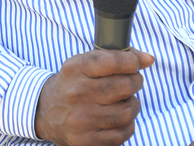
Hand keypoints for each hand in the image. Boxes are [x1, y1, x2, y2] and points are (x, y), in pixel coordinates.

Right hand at [34, 48, 154, 145]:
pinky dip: (127, 124)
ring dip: (132, 104)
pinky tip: (117, 118)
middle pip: (125, 86)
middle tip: (132, 82)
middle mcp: (77, 93)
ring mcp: (82, 120)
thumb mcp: (83, 63)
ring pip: (128, 111)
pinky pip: (123, 132)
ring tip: (124, 101)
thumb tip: (149, 59)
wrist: (44, 112)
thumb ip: (114, 57)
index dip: (133, 60)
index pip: (113, 61)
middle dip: (135, 82)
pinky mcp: (87, 141)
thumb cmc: (72, 84)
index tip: (137, 62)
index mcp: (75, 69)